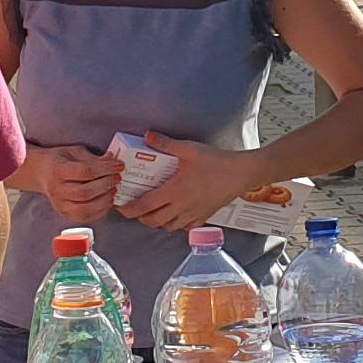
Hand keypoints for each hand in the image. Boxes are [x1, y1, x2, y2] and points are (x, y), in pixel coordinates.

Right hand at [32, 144, 123, 219]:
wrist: (42, 173)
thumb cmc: (60, 161)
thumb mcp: (75, 152)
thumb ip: (94, 158)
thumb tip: (112, 160)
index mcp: (58, 170)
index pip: (85, 171)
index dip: (105, 169)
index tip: (119, 166)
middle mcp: (57, 190)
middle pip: (85, 192)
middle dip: (106, 185)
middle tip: (117, 178)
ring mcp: (60, 205)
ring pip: (85, 209)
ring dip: (104, 200)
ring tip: (113, 190)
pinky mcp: (65, 214)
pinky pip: (85, 218)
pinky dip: (100, 211)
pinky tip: (106, 201)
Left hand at [118, 136, 258, 233]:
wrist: (241, 173)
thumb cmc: (216, 161)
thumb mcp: (189, 149)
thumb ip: (166, 144)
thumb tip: (147, 136)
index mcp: (174, 191)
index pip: (145, 205)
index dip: (130, 209)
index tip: (120, 208)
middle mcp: (182, 206)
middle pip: (154, 221)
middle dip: (140, 218)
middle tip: (134, 209)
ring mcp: (193, 214)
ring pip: (168, 226)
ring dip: (157, 222)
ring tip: (152, 212)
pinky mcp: (204, 216)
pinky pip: (185, 227)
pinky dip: (176, 225)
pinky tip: (175, 216)